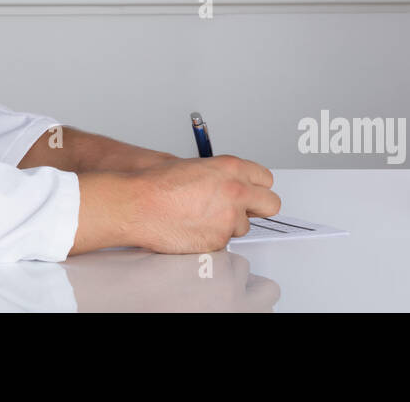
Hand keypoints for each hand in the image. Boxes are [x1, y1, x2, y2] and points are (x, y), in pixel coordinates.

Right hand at [130, 155, 280, 253]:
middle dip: (258, 208)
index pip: (266, 179)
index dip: (256, 187)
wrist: (138, 205)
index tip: (250, 192)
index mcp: (231, 168)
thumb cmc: (157, 184)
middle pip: (271, 204)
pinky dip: (211, 238)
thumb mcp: (196, 166)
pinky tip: (192, 228)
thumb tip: (231, 185)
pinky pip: (223, 242)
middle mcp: (236, 192)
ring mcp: (229, 219)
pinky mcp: (219, 241)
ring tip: (201, 217)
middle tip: (241, 209)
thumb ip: (221, 176)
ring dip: (228, 225)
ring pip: (244, 226)